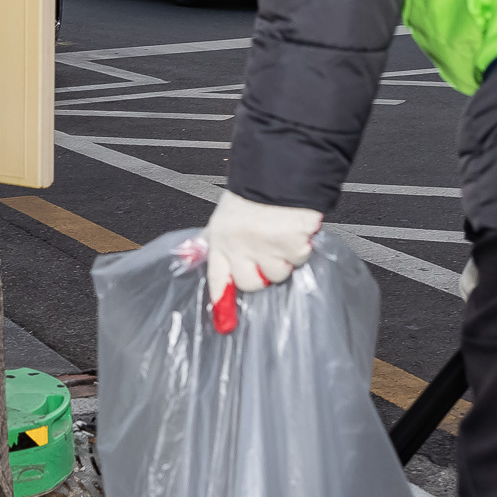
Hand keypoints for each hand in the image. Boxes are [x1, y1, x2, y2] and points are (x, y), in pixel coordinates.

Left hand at [203, 191, 323, 331]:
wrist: (277, 172)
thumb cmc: (252, 195)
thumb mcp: (225, 217)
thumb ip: (216, 241)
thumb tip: (196, 257)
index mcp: (221, 240)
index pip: (218, 278)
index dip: (221, 301)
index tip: (224, 324)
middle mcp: (239, 246)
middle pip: (251, 284)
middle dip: (260, 273)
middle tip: (265, 253)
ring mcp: (264, 247)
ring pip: (277, 274)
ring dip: (283, 259)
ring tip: (279, 235)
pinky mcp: (289, 244)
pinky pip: (298, 260)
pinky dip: (300, 248)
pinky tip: (293, 230)